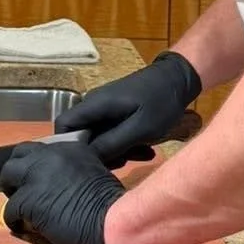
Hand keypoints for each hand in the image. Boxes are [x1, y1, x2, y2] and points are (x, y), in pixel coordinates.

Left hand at [0, 139, 124, 243]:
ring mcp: (36, 177)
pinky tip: (23, 227)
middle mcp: (48, 157)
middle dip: (15, 174)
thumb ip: (73, 168)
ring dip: (13, 193)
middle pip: (16, 157)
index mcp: (67, 149)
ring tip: (21, 208)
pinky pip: (9, 209)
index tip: (36, 178)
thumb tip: (59, 181)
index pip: (37, 149)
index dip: (32, 164)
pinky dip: (14, 220)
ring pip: (7, 177)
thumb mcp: (94, 171)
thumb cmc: (112, 203)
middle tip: (22, 191)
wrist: (112, 221)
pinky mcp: (29, 201)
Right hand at [54, 51, 200, 167]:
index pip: (64, 125)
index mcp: (95, 105)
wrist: (179, 80)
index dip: (68, 146)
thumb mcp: (140, 128)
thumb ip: (112, 143)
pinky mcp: (116, 113)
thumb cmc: (161, 101)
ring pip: (99, 137)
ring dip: (118, 151)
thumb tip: (87, 158)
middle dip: (100, 154)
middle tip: (125, 162)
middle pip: (82, 135)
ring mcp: (105, 109)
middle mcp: (94, 105)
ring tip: (143, 155)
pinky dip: (125, 144)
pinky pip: (112, 133)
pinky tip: (146, 150)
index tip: (87, 163)